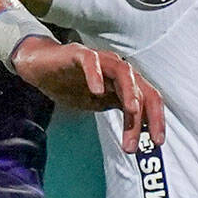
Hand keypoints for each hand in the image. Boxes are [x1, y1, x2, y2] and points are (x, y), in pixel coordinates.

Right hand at [10, 38, 164, 151]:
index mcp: (125, 83)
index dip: (157, 120)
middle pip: (141, 88)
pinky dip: (95, 74)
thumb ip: (119, 116)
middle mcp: (117, 69)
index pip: (150, 99)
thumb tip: (139, 141)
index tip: (156, 143)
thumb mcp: (99, 106)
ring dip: (130, 92)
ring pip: (123, 71)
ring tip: (131, 111)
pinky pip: (90, 60)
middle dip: (144, 116)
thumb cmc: (72, 84)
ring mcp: (100, 60)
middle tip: (140, 142)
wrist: (41, 67)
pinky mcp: (78, 53)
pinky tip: (96, 91)